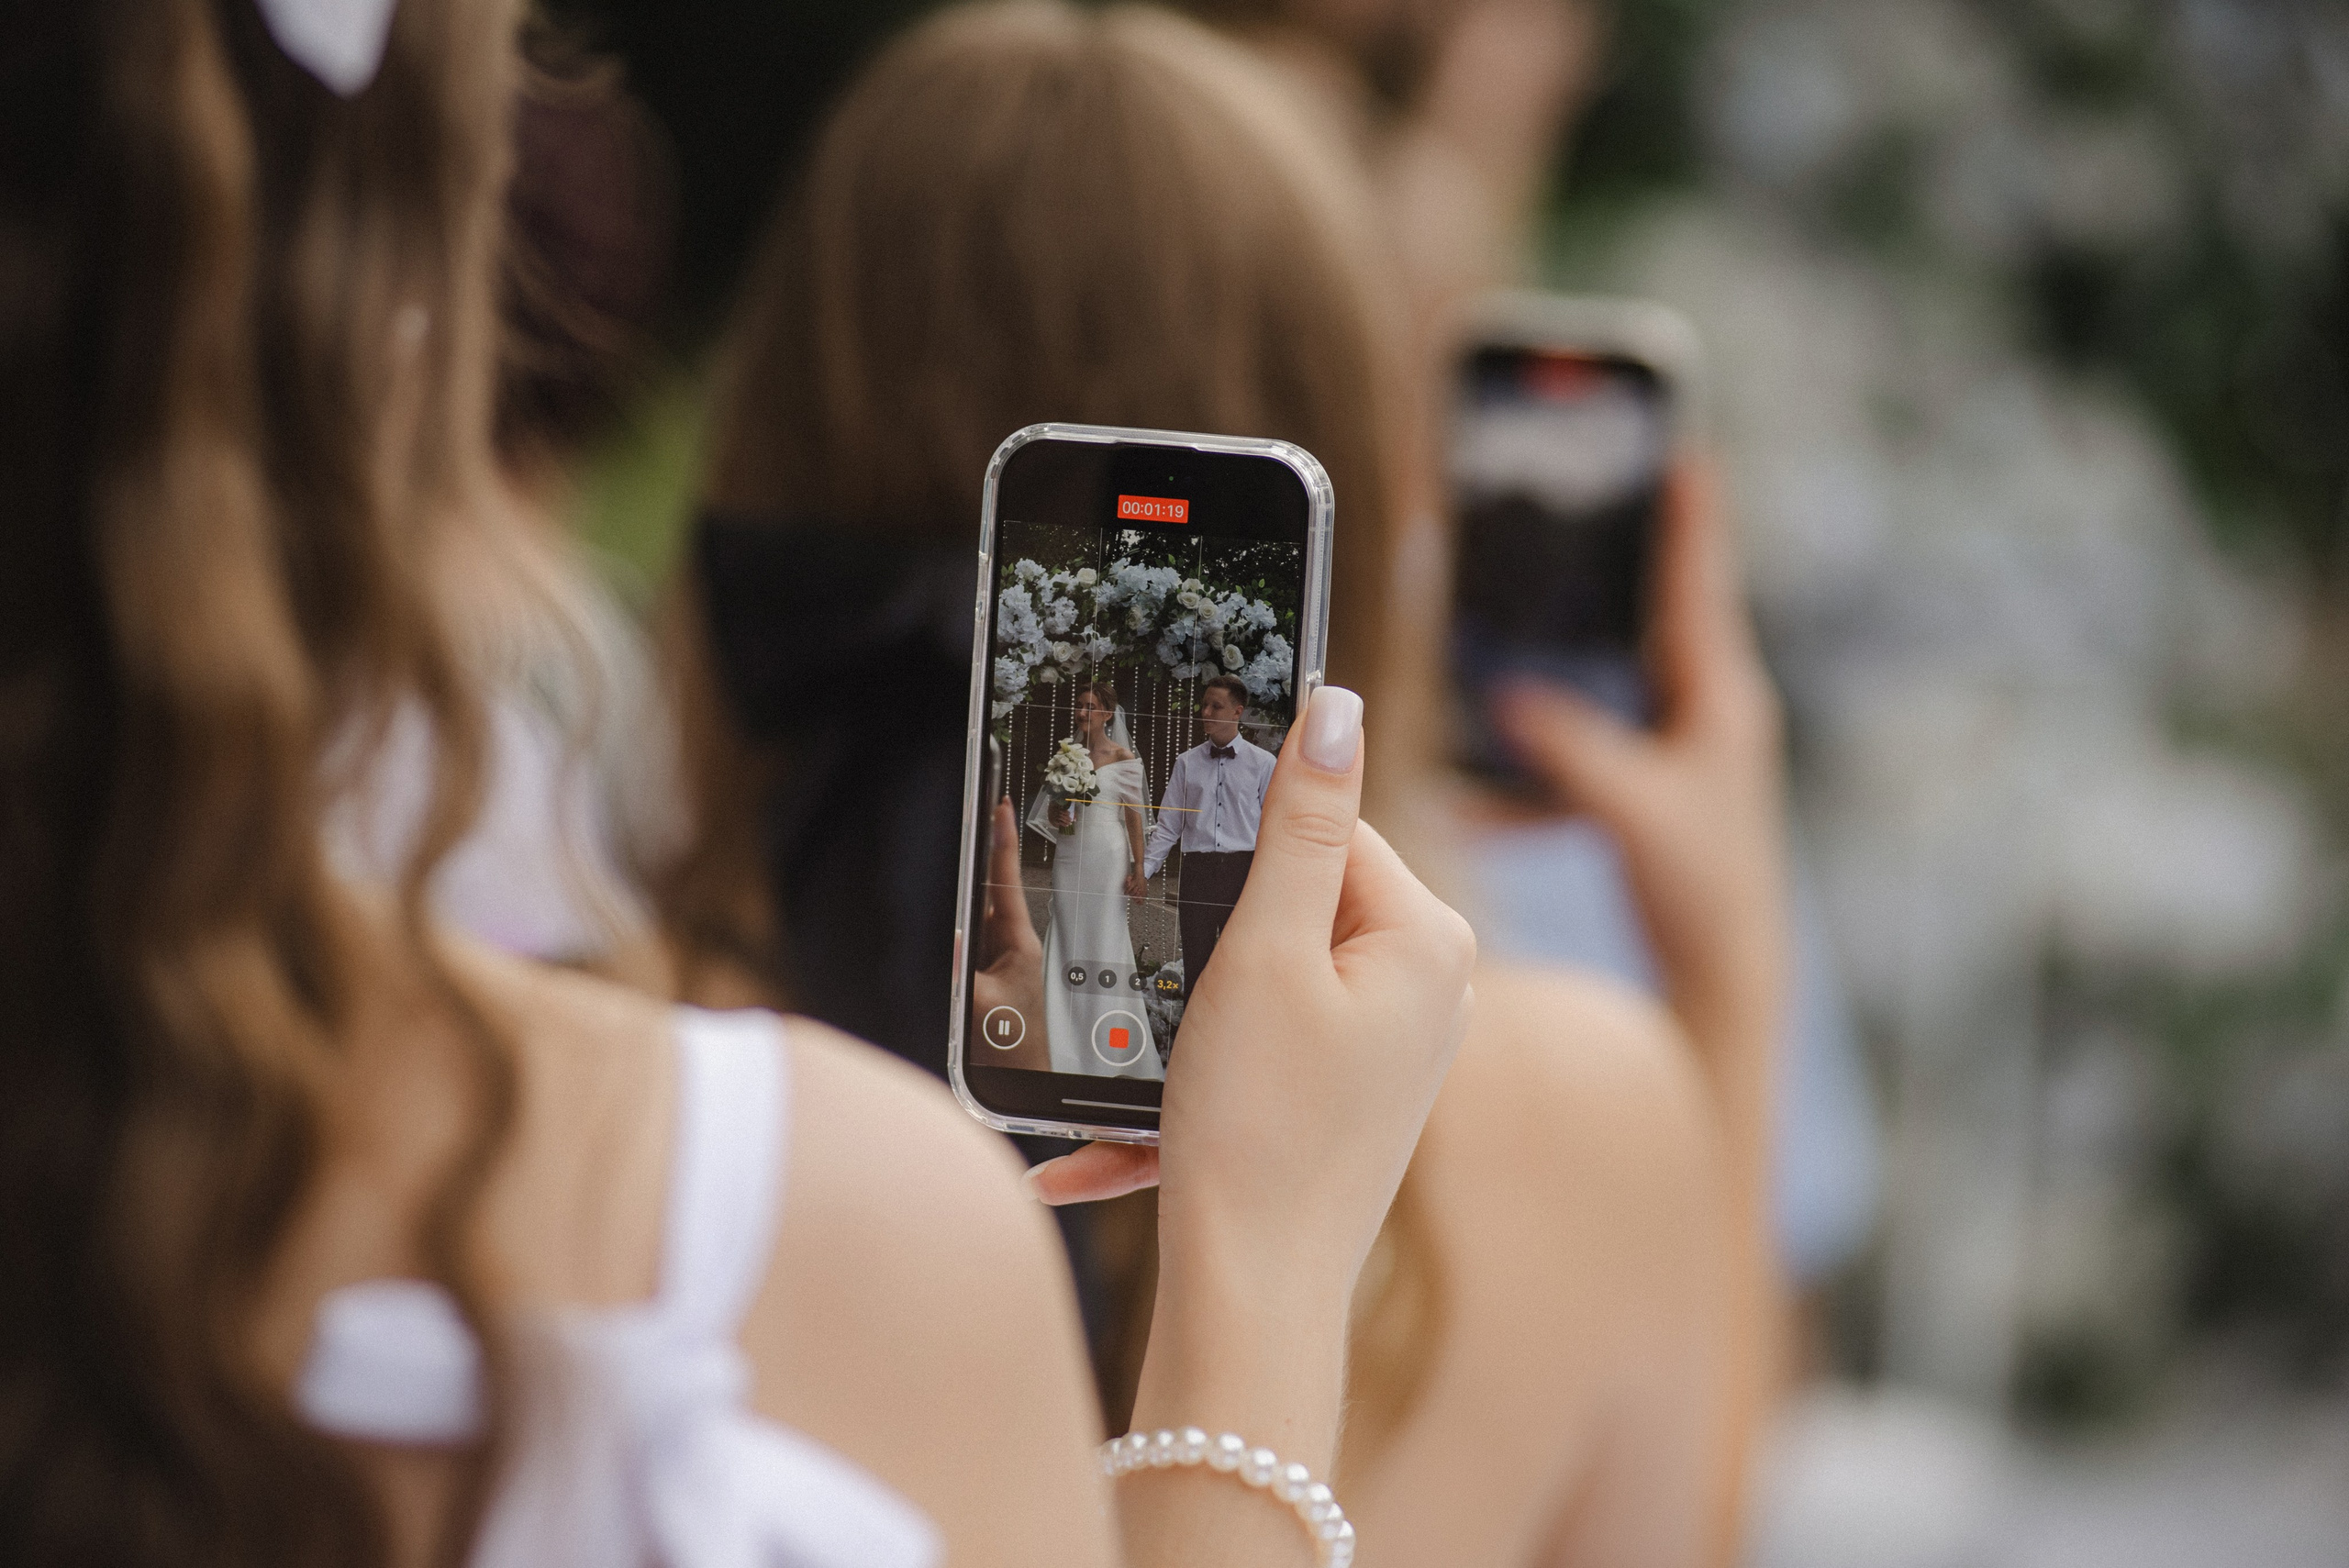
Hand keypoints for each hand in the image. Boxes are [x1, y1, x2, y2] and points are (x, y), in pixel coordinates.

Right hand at [971, 799, 1046, 1070]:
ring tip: (967, 874)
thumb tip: (948, 942)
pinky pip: (969, 942)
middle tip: (980, 817)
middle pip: (988, 893)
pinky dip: (958, 931)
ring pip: (976, 917)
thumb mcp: (981, 1009)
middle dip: (981, 859)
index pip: (1006, 882)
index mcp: (1018, 944)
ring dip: (966, 898)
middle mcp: (1011, 946)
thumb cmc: (1015, 1048)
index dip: (1002, 843)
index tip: (1000, 808)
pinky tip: (950, 928)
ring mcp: (999, 959)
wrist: (1025, 1078)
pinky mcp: (988, 974)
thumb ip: (961, 976)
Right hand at [1034, 688, 1474, 1276]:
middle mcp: (1432, 989)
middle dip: (1208, 953)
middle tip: (1172, 1013)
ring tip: (1145, 1092)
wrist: (1252, 1301)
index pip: (1330, 828)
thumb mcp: (1267, 951)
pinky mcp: (1354, 1099)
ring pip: (1265, 985)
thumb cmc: (1261, 1128)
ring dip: (1185, 1031)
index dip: (1244, 865)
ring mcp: (1396, 1051)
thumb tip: (1337, 703)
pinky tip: (1121, 1146)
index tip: (1186, 913)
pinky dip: (1196, 1090)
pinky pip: (1264, 1058)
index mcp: (1430, 939)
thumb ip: (1301, 823)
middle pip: (1294, 905)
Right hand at [1489, 461, 1786, 1145]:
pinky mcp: (1650, 790)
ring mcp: (1679, 752)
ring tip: (1509, 634)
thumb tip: (1507, 697)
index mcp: (1720, 697)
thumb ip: (1570, 749)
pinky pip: (1583, 747)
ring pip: (1610, 683)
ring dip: (1560, 667)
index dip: (1687, 512)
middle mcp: (1707, 712)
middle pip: (1652, 615)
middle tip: (1585, 507)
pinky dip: (1535, 757)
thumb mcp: (1632, 809)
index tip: (1681, 446)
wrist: (1725, 977)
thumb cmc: (1703, 890)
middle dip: (1616, 567)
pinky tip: (1475, 788)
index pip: (1697, 581)